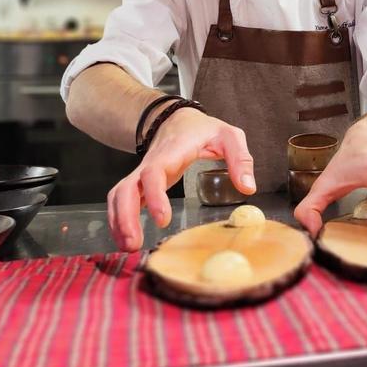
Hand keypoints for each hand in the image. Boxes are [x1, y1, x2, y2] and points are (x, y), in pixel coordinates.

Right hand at [107, 109, 253, 251]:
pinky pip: (122, 201)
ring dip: (118, 221)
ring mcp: (142, 175)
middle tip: (133, 243)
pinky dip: (118, 220)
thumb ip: (240, 158)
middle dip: (125, 216)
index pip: (154, 173)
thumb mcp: (228, 135)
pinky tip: (126, 240)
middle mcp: (150, 165)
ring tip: (128, 247)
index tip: (162, 219)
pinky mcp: (140, 184)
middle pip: (126, 188)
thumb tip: (247, 187)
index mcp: (171, 153)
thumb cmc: (203, 129)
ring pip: (119, 196)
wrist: (177, 118)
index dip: (154, 196)